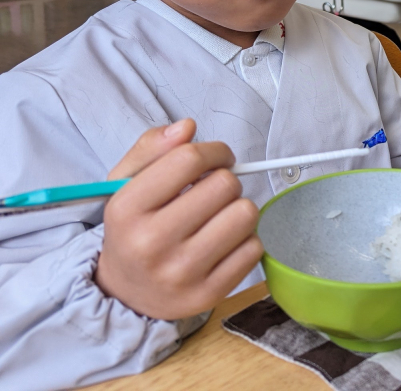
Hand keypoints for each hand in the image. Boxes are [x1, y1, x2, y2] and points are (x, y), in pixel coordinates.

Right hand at [95, 119, 262, 320]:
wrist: (126, 294)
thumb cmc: (133, 229)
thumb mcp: (125, 185)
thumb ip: (151, 148)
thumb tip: (188, 127)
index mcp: (127, 209)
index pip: (188, 159)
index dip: (214, 150)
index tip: (218, 158)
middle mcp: (151, 243)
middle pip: (224, 184)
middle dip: (225, 180)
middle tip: (212, 193)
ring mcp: (181, 272)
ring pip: (246, 214)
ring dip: (238, 209)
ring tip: (218, 217)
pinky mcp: (208, 294)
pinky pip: (254, 248)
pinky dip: (245, 239)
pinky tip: (223, 243)